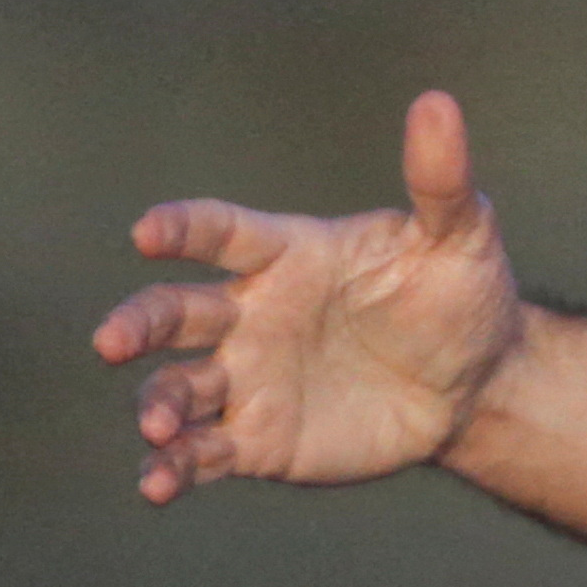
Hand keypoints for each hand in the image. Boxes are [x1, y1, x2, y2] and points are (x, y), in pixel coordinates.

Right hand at [91, 90, 529, 501]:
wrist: (475, 384)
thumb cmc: (459, 295)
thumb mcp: (460, 237)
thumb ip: (438, 179)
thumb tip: (437, 102)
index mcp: (286, 255)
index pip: (220, 232)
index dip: (181, 229)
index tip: (146, 232)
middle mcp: (250, 314)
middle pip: (173, 312)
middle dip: (138, 325)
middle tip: (111, 343)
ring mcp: (248, 378)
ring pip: (176, 387)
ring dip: (157, 406)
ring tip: (157, 428)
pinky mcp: (257, 439)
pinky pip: (201, 452)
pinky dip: (173, 468)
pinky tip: (160, 484)